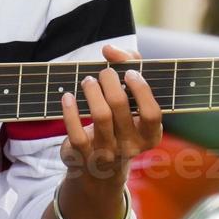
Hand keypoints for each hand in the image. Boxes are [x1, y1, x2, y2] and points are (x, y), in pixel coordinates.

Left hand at [58, 43, 162, 185]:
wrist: (100, 169)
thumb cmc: (119, 123)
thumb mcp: (132, 100)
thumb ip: (129, 66)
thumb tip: (109, 49)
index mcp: (149, 135)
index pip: (151, 113)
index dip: (141, 90)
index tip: (129, 73)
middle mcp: (131, 146)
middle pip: (120, 106)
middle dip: (110, 82)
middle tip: (104, 73)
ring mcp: (107, 154)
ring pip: (100, 116)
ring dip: (92, 91)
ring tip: (88, 81)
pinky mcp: (83, 157)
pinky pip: (76, 132)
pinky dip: (70, 111)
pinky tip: (67, 97)